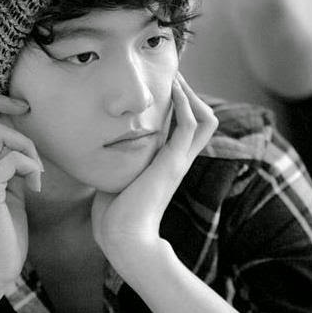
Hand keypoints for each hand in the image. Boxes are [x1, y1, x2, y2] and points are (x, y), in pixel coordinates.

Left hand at [91, 73, 217, 275]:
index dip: (183, 104)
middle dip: (192, 94)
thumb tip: (106, 146)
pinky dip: (184, 103)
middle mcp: (179, 159)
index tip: (166, 85)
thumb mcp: (121, 176)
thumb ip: (122, 160)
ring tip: (176, 77)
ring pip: (205, 119)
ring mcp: (178, 160)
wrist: (122, 237)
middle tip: (175, 76)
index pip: (189, 127)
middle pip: (205, 120)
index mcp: (169, 162)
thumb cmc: (116, 212)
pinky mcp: (172, 162)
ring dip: (191, 95)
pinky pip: (189, 125)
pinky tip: (173, 89)